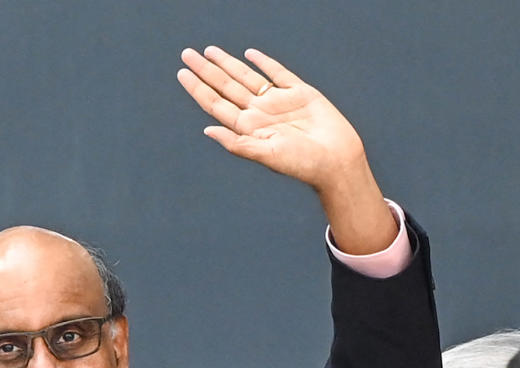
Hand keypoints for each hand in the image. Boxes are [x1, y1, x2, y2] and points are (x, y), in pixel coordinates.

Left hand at [177, 46, 396, 253]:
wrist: (337, 160)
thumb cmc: (302, 164)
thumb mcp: (266, 155)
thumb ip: (237, 143)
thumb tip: (207, 130)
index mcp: (248, 128)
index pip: (216, 104)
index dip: (198, 88)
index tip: (182, 73)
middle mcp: (259, 113)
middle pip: (226, 86)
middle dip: (206, 70)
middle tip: (187, 54)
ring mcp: (278, 102)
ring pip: (246, 77)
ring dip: (227, 64)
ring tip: (208, 51)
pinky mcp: (300, 93)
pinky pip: (278, 73)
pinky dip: (264, 62)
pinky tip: (249, 54)